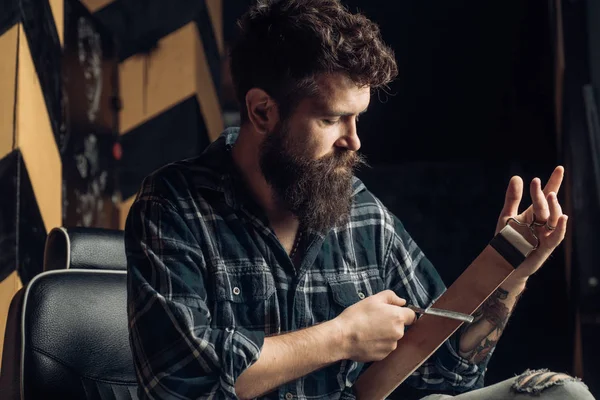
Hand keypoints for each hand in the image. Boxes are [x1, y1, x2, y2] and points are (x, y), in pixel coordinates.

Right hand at [334, 290, 415, 361]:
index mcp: (398, 317)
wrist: (342, 337)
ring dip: (384, 334)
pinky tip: (366, 339)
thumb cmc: (357, 316)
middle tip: (374, 319)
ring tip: (368, 330)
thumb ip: (391, 297)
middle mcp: (398, 333)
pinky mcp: (383, 356)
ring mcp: (391, 346)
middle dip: (390, 323)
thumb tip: (402, 302)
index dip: (403, 312)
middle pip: (400, 327)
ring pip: (392, 338)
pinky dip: (378, 344)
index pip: (412, 315)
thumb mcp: (373, 299)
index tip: (391, 312)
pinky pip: (384, 347)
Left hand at [496, 166, 567, 281]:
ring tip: (550, 195)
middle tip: (536, 182)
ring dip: (554, 207)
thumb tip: (517, 177)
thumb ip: (512, 198)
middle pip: (547, 205)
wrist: (504, 263)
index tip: (560, 168)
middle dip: (543, 194)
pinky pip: (556, 236)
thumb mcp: (507, 216)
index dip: (554, 182)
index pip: (547, 195)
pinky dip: (560, 227)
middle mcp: (543, 222)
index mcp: (534, 213)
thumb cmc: (507, 240)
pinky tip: (563, 217)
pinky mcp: (546, 247)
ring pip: (555, 219)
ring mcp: (546, 234)